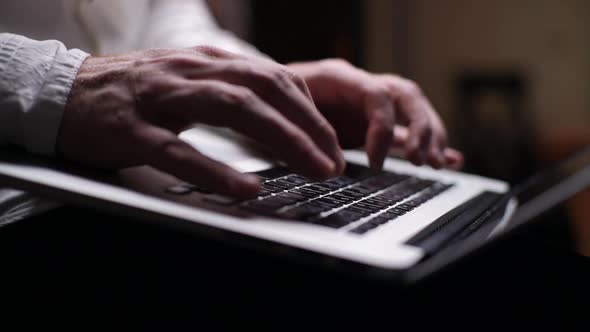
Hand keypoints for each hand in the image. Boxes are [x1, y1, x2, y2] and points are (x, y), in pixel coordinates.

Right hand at [59, 46, 344, 197]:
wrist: (65, 91)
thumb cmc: (135, 92)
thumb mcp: (189, 81)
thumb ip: (231, 89)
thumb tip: (280, 111)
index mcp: (207, 62)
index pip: (273, 77)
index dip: (308, 110)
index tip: (331, 141)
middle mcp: (190, 72)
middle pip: (264, 90)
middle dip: (307, 126)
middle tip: (333, 161)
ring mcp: (161, 99)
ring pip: (234, 110)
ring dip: (281, 140)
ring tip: (312, 169)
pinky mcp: (132, 131)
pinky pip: (179, 151)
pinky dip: (217, 170)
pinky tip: (246, 189)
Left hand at [288, 59, 462, 169]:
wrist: (271, 96)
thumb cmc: (276, 102)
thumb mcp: (286, 114)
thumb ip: (309, 134)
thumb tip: (332, 164)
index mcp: (340, 78)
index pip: (377, 95)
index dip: (382, 128)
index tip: (375, 162)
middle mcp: (362, 87)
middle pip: (407, 96)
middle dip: (420, 128)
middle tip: (419, 160)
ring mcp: (371, 103)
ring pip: (414, 109)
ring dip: (430, 136)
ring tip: (435, 163)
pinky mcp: (376, 122)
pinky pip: (409, 129)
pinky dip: (431, 143)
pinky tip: (450, 160)